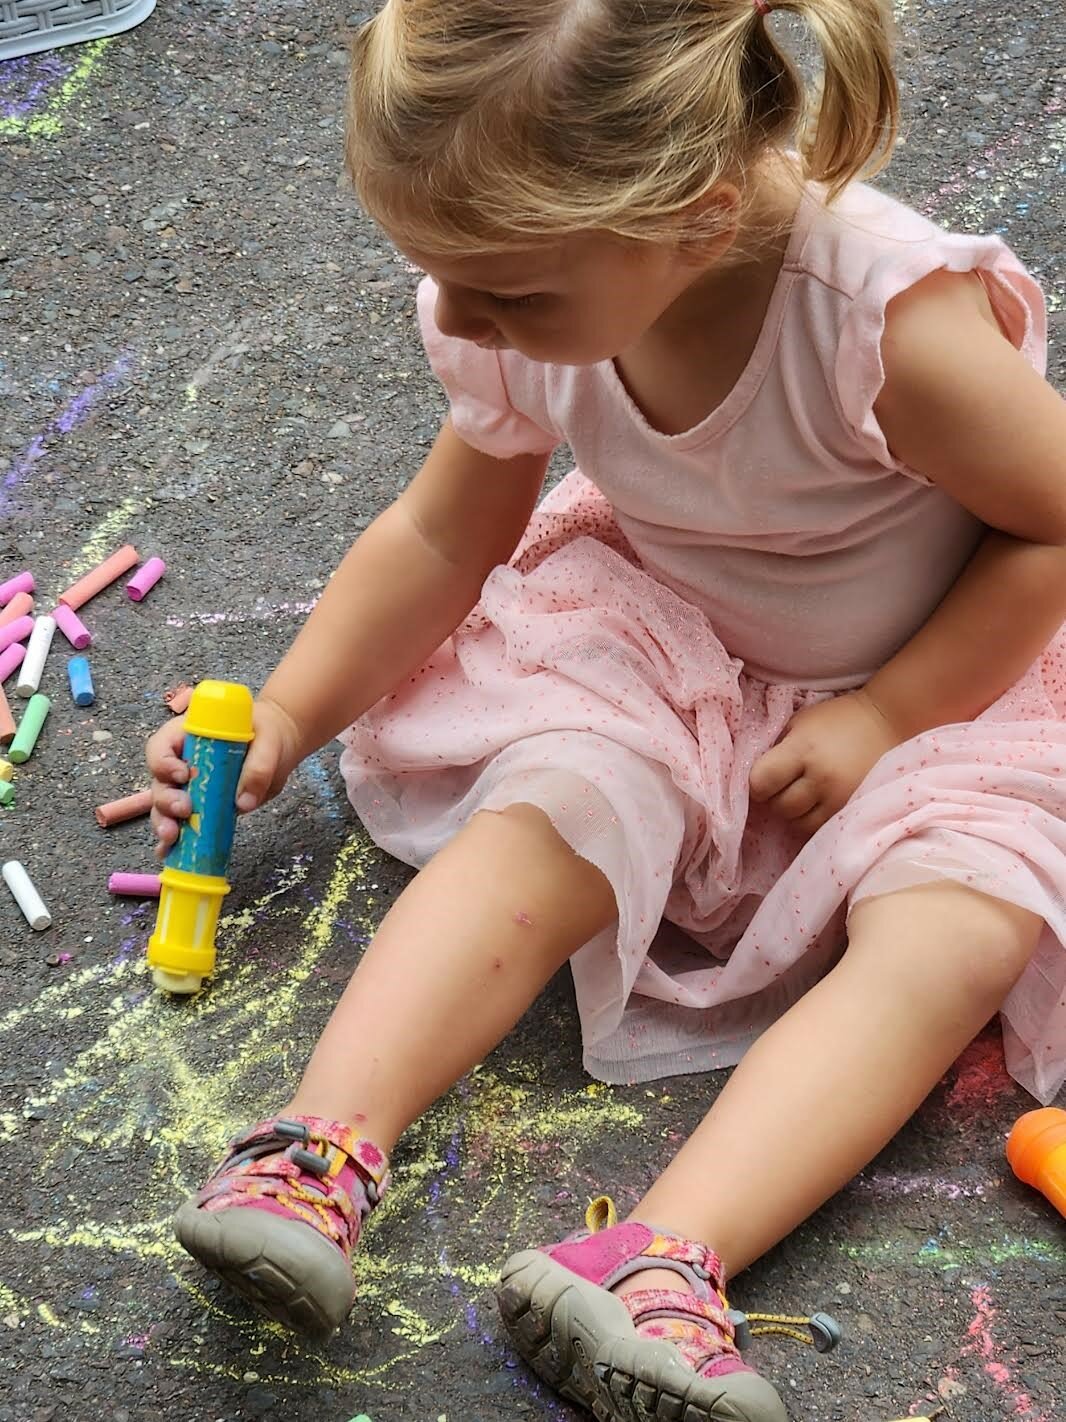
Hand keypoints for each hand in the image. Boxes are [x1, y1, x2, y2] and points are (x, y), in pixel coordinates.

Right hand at [146, 696, 303, 858]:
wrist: (276, 749)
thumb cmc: (267, 735)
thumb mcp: (269, 743)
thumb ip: (258, 767)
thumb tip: (243, 803)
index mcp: (188, 735)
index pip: (162, 747)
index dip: (165, 763)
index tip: (183, 775)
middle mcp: (181, 762)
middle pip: (160, 782)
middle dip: (166, 800)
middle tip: (184, 810)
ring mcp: (188, 787)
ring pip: (164, 807)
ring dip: (164, 823)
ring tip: (172, 837)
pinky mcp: (200, 808)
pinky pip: (181, 824)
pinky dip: (174, 841)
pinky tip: (170, 853)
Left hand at [749, 690, 903, 836]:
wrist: (888, 723)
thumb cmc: (837, 720)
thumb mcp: (800, 723)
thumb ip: (777, 750)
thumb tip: (754, 779)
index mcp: (803, 749)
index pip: (761, 782)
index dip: (756, 783)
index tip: (764, 778)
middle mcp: (821, 777)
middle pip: (779, 807)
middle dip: (775, 798)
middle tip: (784, 786)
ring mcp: (840, 798)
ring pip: (798, 823)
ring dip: (794, 813)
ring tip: (803, 794)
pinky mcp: (854, 811)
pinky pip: (820, 829)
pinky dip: (813, 820)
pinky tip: (817, 803)